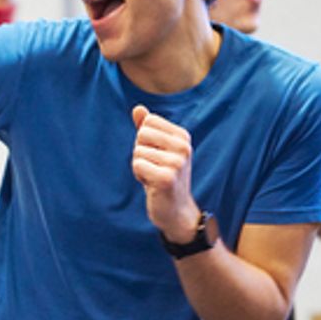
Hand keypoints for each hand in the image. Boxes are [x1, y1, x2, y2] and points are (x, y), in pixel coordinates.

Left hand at [130, 105, 199, 241]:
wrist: (176, 210)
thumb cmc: (164, 177)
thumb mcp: (157, 150)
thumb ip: (148, 129)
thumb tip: (138, 109)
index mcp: (183, 136)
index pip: (148, 122)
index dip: (144, 140)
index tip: (156, 156)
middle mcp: (183, 147)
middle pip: (141, 134)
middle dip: (140, 152)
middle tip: (154, 168)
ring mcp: (177, 162)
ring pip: (137, 151)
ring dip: (140, 167)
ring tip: (154, 177)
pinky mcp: (167, 178)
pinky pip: (137, 165)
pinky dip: (139, 176)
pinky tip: (152, 185)